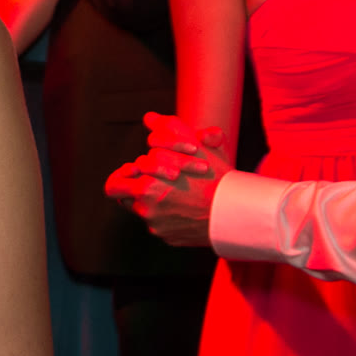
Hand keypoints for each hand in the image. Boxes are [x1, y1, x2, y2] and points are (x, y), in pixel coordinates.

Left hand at [103, 113, 231, 247]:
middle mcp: (147, 211)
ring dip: (151, 199)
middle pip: (123, 198)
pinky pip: (160, 225)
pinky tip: (186, 206)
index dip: (128, 172)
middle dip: (133, 186)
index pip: (116, 181)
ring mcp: (157, 227)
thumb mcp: (196, 147)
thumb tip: (150, 117)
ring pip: (143, 210)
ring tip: (173, 190)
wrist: (238, 213)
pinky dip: (168, 215)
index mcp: (146, 188)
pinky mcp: (168, 238)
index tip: (139, 168)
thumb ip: (170, 129)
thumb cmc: (216, 178)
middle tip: (149, 178)